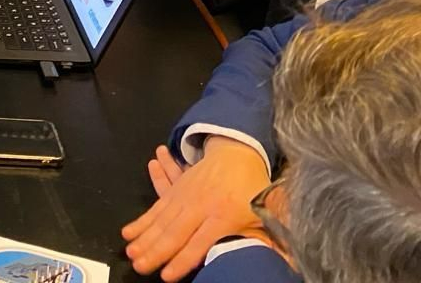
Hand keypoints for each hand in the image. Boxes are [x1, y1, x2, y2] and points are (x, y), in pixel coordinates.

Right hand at [122, 138, 270, 279]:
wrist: (237, 151)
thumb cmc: (254, 189)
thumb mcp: (267, 214)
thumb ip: (273, 239)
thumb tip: (291, 265)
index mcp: (224, 216)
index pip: (199, 243)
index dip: (182, 260)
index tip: (167, 275)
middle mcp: (200, 206)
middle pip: (175, 232)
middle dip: (155, 250)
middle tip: (138, 264)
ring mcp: (185, 196)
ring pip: (161, 219)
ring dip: (143, 236)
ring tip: (129, 249)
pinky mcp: (176, 190)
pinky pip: (156, 206)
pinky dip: (142, 219)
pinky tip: (129, 230)